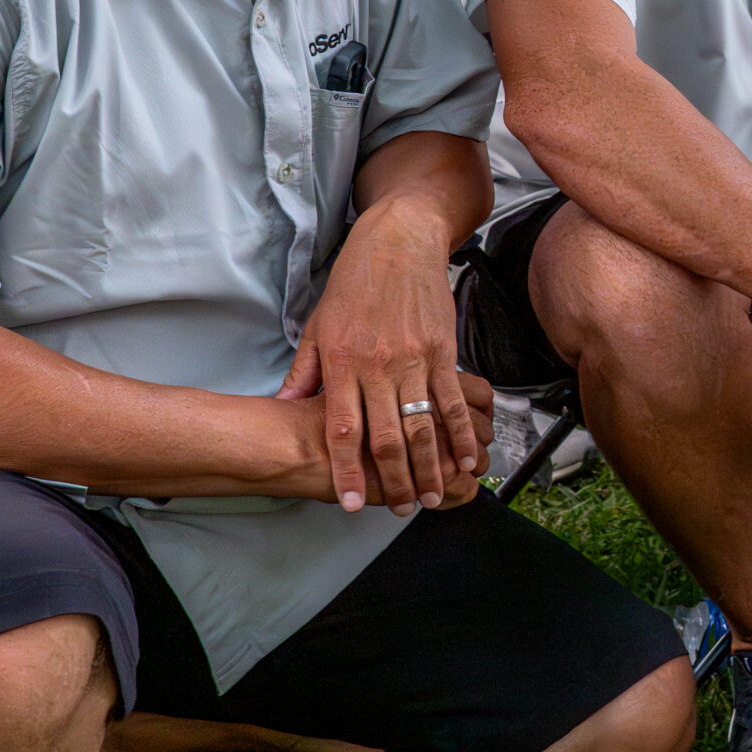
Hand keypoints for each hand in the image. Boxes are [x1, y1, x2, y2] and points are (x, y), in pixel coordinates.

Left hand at [276, 193, 483, 514]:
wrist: (398, 241)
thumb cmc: (354, 283)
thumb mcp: (318, 325)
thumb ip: (304, 371)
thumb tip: (285, 406)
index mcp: (343, 362)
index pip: (343, 429)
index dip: (348, 470)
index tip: (353, 503)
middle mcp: (378, 365)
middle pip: (386, 437)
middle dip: (394, 481)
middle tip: (402, 510)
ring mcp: (414, 359)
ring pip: (423, 425)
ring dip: (430, 467)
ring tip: (434, 496)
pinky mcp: (444, 350)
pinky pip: (454, 400)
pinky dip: (461, 433)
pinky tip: (467, 458)